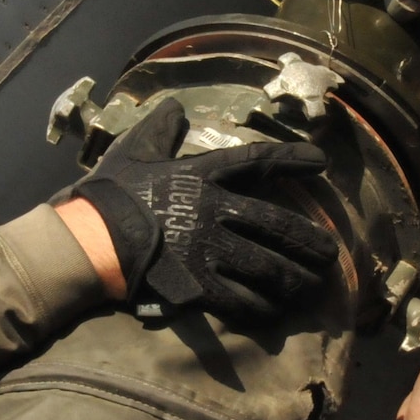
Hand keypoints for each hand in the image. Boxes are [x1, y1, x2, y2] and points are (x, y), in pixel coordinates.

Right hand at [72, 98, 338, 321]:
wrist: (89, 240)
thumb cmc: (111, 194)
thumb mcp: (135, 150)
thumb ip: (160, 129)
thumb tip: (174, 107)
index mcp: (204, 175)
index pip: (258, 161)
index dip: (293, 160)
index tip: (322, 163)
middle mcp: (216, 211)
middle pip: (278, 225)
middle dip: (309, 241)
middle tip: (331, 254)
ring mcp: (210, 251)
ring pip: (269, 268)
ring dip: (295, 279)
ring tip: (312, 286)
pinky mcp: (199, 286)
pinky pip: (242, 301)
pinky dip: (262, 308)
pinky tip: (274, 312)